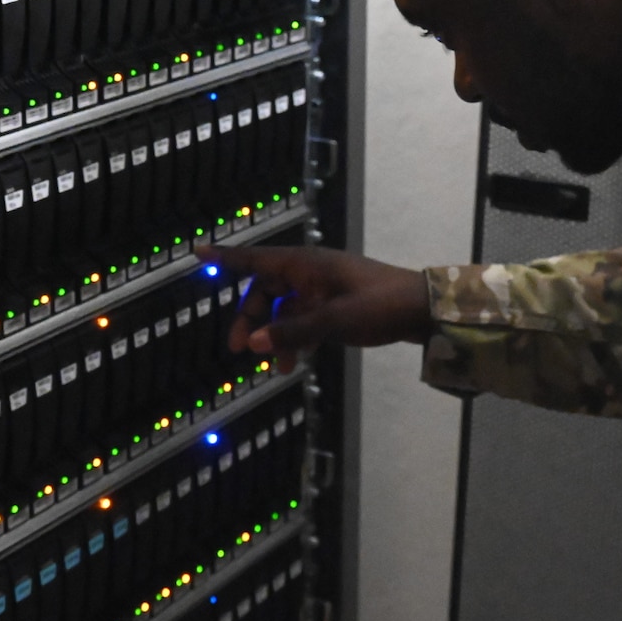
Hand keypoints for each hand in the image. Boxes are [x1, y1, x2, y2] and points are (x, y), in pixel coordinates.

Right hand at [200, 245, 431, 370]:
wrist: (422, 310)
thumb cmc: (380, 306)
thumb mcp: (335, 321)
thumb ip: (292, 332)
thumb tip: (252, 342)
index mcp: (307, 264)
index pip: (257, 258)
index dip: (227, 258)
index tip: (198, 253)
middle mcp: (310, 272)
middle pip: (265, 290)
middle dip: (251, 318)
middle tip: (241, 349)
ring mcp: (322, 288)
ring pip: (283, 308)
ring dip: (274, 334)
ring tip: (274, 367)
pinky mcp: (334, 304)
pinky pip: (301, 318)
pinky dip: (293, 338)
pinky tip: (293, 362)